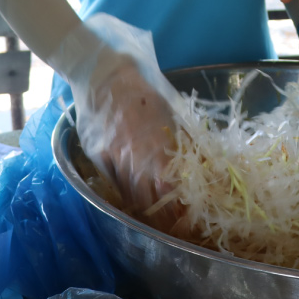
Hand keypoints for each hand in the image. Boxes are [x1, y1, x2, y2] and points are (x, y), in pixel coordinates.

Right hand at [79, 54, 182, 228]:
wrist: (102, 70)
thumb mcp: (171, 111)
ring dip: (146, 209)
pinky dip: (126, 193)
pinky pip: (113, 181)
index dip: (179, 208)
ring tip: (161, 220)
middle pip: (147, 198)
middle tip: (178, 227)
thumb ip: (182, 139)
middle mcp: (131, 156)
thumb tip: (201, 162)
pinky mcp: (96, 155)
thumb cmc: (143, 87)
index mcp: (154, 143)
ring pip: (129, 193)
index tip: (191, 218)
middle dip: (163, 217)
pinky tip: (137, 200)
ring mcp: (111, 157)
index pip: (168, 188)